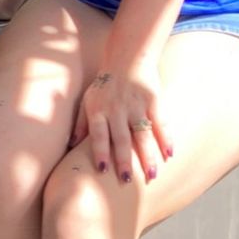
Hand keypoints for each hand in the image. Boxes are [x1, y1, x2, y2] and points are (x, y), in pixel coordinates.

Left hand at [71, 65, 172, 185]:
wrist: (127, 58)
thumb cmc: (104, 85)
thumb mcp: (87, 100)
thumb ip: (80, 123)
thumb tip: (69, 145)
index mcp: (99, 110)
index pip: (99, 135)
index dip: (100, 152)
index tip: (102, 170)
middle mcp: (117, 109)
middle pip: (121, 138)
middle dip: (124, 160)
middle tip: (127, 180)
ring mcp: (136, 105)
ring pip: (142, 134)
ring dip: (147, 155)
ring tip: (151, 175)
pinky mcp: (153, 100)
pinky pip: (161, 122)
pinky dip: (166, 138)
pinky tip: (170, 155)